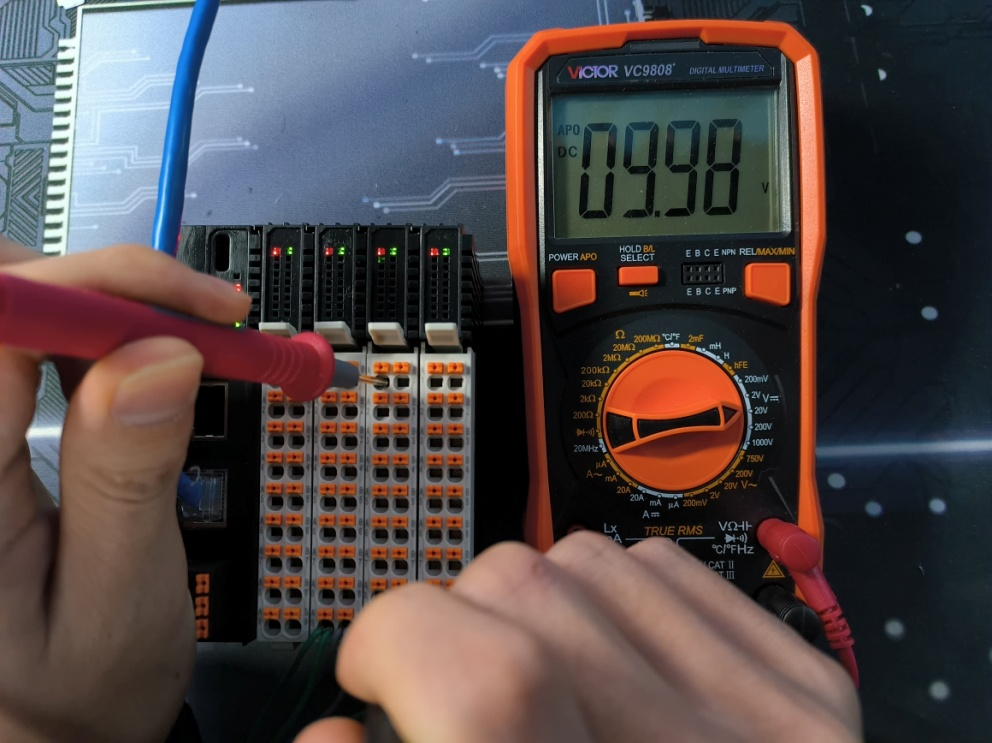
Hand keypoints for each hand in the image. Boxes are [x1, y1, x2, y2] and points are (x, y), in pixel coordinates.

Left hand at [0, 237, 248, 741]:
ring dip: (96, 304)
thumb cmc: (74, 695)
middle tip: (194, 319)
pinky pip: (19, 349)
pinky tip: (133, 357)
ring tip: (179, 340)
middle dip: (94, 284)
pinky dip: (86, 333)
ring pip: (10, 311)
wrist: (39, 736)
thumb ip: (128, 478)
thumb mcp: (120, 599)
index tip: (194, 307)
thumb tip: (159, 354)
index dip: (94, 287)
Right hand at [298, 533, 860, 742]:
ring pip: (585, 559)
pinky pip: (662, 565)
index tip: (369, 673)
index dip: (391, 645)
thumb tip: (327, 730)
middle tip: (453, 684)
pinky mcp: (814, 693)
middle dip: (452, 617)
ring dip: (532, 604)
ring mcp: (776, 729)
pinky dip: (610, 593)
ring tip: (540, 679)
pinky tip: (614, 664)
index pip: (482, 678)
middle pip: (521, 588)